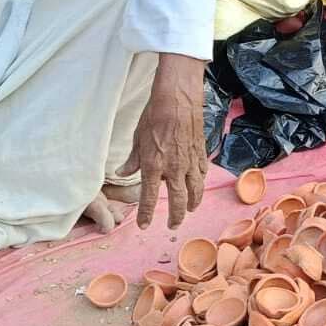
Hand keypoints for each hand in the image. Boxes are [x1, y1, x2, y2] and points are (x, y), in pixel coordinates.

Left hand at [131, 53, 208, 229]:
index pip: (149, 198)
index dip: (146, 215)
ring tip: (190, 210)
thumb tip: (122, 172)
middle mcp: (174, 169)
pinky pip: (202, 174)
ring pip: (195, 192)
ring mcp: (190, 162)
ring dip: (192, 204)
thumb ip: (133, 160)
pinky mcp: (201, 154)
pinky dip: (200, 184)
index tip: (144, 225)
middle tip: (173, 226)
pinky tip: (199, 186)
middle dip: (175, 217)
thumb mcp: (137, 138)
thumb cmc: (154, 115)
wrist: (177, 99)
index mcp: (154, 166)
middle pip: (178, 202)